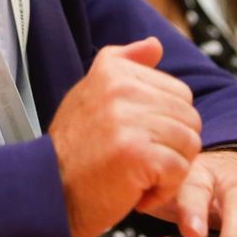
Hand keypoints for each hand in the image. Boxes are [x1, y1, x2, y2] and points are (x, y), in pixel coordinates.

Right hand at [48, 37, 202, 236]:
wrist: (47, 192)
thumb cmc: (72, 150)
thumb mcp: (91, 93)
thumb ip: (125, 64)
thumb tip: (155, 45)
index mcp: (114, 71)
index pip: (179, 92)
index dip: (166, 123)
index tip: (136, 138)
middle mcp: (121, 89)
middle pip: (190, 118)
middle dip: (172, 146)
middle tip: (138, 160)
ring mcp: (130, 120)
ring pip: (189, 144)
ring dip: (168, 170)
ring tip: (136, 174)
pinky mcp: (138, 153)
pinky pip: (179, 170)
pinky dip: (163, 190)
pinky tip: (136, 191)